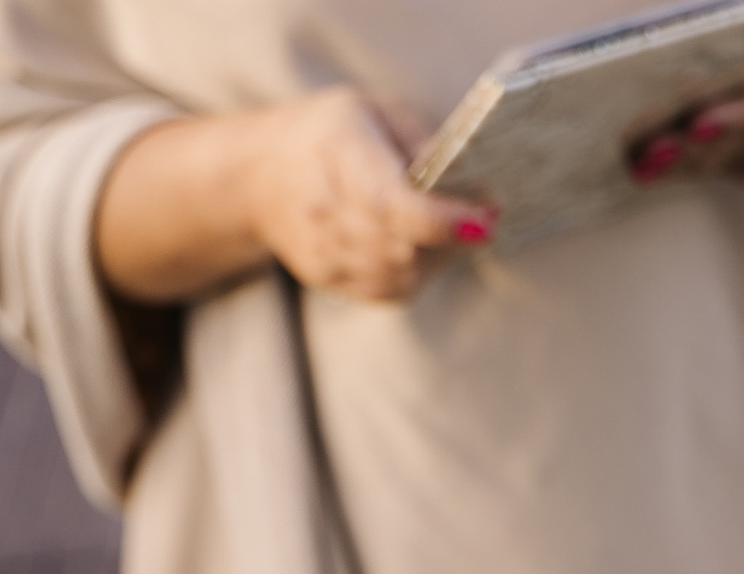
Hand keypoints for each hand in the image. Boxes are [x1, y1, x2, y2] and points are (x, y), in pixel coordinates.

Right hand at [243, 88, 492, 301]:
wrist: (258, 174)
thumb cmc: (329, 134)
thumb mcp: (376, 111)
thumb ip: (421, 142)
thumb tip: (465, 182)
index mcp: (339, 153)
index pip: (391, 203)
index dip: (443, 220)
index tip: (485, 220)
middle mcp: (324, 208)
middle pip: (402, 248)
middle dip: (452, 239)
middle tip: (478, 216)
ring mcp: (321, 250)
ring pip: (398, 278)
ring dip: (437, 260)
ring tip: (447, 231)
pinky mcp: (326, 278)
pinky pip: (384, 292)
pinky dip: (414, 276)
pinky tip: (419, 249)